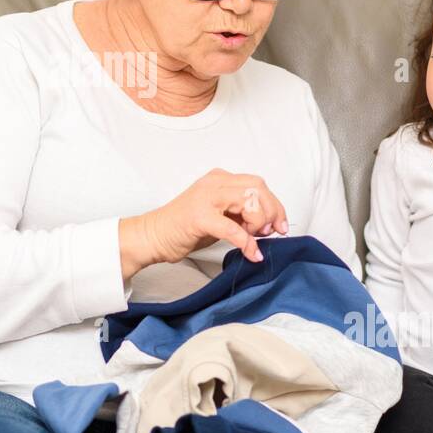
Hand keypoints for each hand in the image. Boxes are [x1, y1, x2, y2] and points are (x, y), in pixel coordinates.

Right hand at [121, 168, 289, 278]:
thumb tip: (268, 224)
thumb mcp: (219, 215)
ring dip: (259, 222)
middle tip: (270, 232)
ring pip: (249, 201)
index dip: (275, 205)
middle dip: (271, 211)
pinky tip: (251, 253)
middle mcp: (214, 183)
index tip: (280, 225)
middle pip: (258, 188)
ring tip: (254, 238)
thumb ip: (240, 214)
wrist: (152, 236)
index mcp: (219, 179)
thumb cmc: (183, 228)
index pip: (258, 184)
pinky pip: (233, 229)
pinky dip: (247, 243)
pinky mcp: (200, 217)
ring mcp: (206, 198)